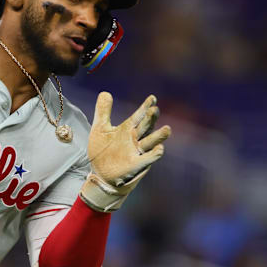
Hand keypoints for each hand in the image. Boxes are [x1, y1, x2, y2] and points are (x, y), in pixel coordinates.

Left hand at [80, 92, 170, 211]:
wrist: (99, 174)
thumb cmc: (102, 151)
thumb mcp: (100, 129)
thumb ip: (103, 111)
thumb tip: (105, 92)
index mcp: (127, 129)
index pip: (139, 116)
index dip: (145, 107)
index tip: (152, 98)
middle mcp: (134, 139)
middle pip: (146, 127)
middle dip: (150, 118)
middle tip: (155, 109)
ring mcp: (136, 152)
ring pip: (151, 142)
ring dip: (159, 136)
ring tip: (167, 129)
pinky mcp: (135, 165)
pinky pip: (147, 159)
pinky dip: (153, 155)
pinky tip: (159, 149)